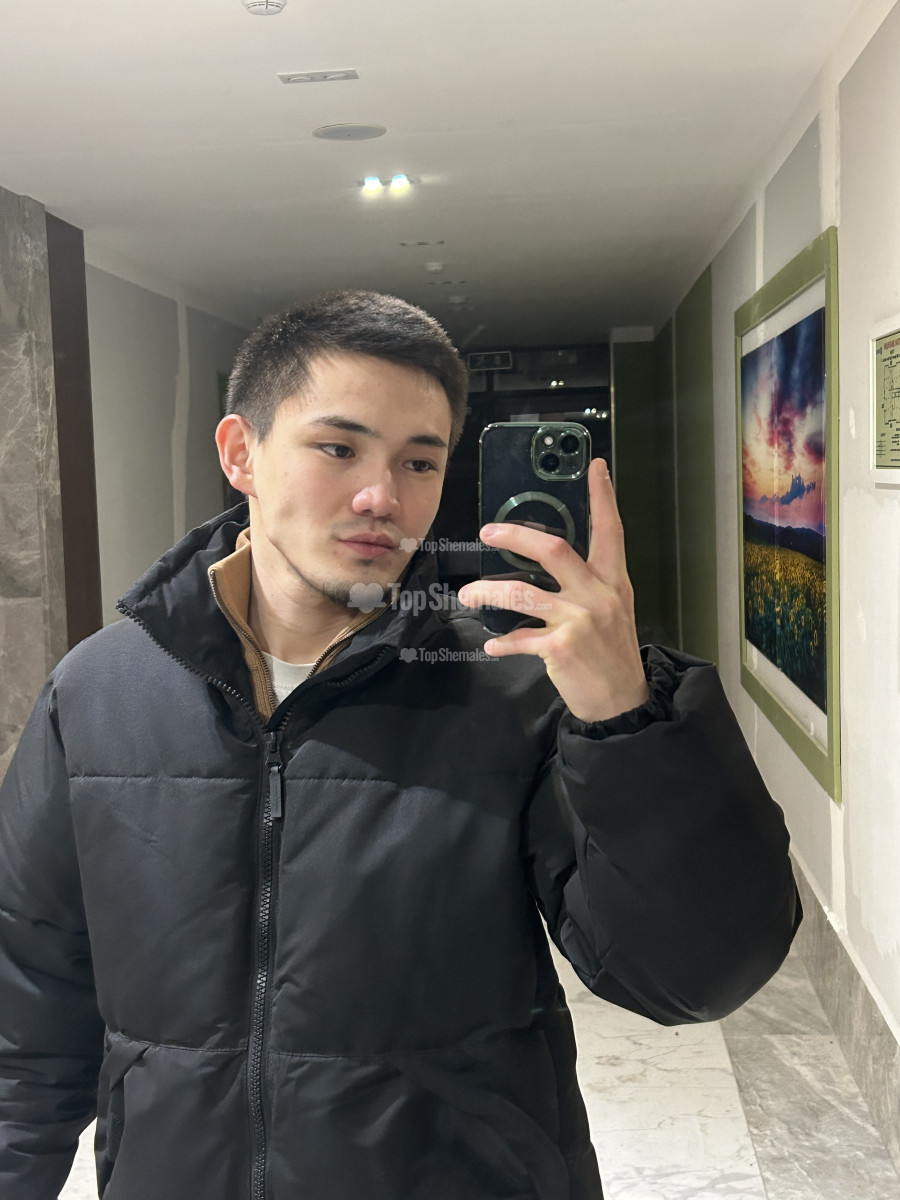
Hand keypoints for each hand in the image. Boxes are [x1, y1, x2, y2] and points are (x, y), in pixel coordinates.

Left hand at [457, 457, 648, 722]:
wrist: (622, 702)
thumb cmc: (611, 654)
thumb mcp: (612, 610)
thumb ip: (589, 585)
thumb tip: (551, 562)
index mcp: (612, 581)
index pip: (610, 531)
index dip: (603, 497)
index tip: (595, 466)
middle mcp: (597, 595)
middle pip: (554, 550)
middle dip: (516, 536)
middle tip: (488, 530)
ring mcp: (578, 621)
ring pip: (521, 593)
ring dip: (488, 592)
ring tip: (469, 595)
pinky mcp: (560, 648)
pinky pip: (518, 638)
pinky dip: (501, 642)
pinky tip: (492, 645)